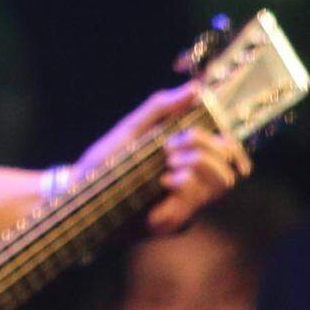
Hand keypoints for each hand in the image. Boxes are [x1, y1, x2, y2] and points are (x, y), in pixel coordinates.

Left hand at [71, 84, 249, 234]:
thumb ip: (161, 109)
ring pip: (220, 184)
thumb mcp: (132, 129)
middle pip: (231, 171)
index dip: (231, 147)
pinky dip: (183, 185)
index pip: (230, 157)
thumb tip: (195, 88)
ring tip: (167, 163)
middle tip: (172, 146)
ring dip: (198, 166)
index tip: (195, 133)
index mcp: (188, 161)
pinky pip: (195, 201)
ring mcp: (185, 205)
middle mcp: (193, 185)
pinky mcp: (174, 221)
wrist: (78, 191)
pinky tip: (162, 181)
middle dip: (207, 150)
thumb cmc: (106, 160)